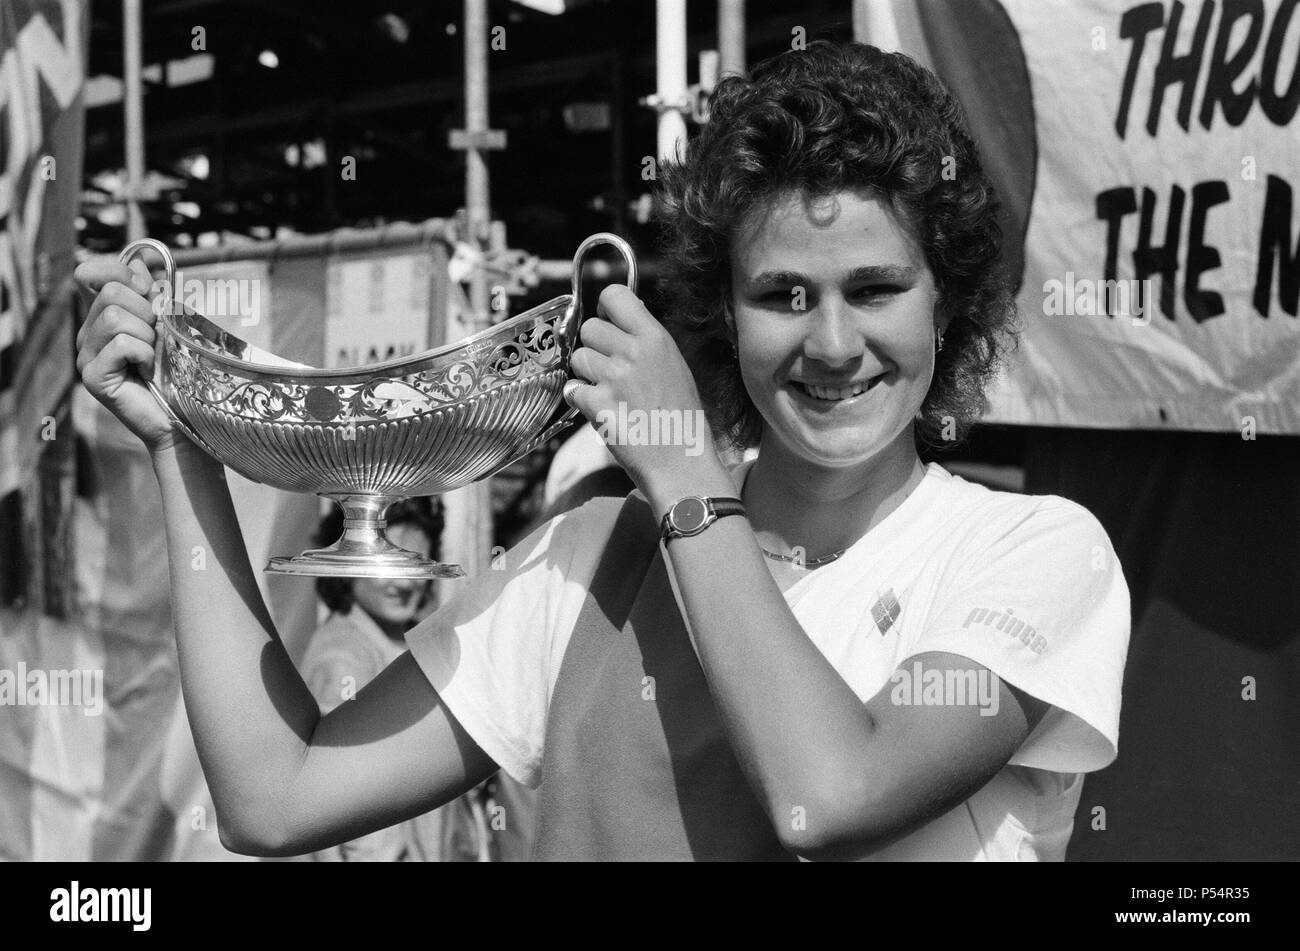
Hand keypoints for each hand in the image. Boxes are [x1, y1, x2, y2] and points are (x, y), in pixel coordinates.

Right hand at [74, 255, 182, 453]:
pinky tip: (148, 372)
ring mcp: (86, 355)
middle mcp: (88, 333)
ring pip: (114, 318)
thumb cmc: (180, 371)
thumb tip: (138, 263)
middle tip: (157, 340)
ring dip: (147, 336)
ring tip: (153, 358)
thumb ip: (153, 294)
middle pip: (111, 293)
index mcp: (103, 315)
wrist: (182, 419)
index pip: (88, 273)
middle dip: (146, 311)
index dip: (119, 271)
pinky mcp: (92, 376)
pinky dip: (145, 354)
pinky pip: (122, 344)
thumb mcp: (170, 323)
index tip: (148, 290)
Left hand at [566, 285, 729, 500]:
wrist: (680, 462)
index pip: (615, 295)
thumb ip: (646, 341)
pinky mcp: (597, 404)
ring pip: (577, 358)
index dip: (605, 309)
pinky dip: (582, 401)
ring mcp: (614, 377)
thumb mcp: (674, 366)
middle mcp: (634, 352)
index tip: (609, 324)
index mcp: (656, 338)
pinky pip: (572, 389)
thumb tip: (618, 319)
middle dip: (595, 347)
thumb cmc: (681, 419)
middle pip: (590, 328)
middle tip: (610, 370)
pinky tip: (604, 412)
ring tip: (610, 393)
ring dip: (587, 375)